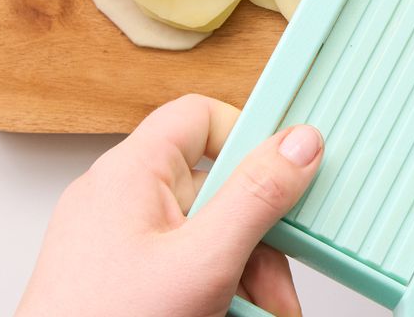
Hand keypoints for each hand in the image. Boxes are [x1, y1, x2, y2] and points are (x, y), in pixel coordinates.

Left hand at [17, 94, 323, 316]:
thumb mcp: (203, 262)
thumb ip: (256, 197)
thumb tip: (297, 145)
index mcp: (130, 172)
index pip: (200, 116)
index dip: (249, 140)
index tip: (289, 177)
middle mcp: (119, 198)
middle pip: (215, 188)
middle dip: (257, 240)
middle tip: (275, 285)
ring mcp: (115, 240)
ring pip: (203, 234)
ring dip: (242, 274)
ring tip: (257, 311)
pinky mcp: (117, 276)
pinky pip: (180, 264)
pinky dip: (210, 289)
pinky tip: (226, 313)